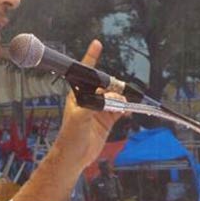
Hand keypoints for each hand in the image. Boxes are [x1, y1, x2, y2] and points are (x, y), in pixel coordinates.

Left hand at [54, 40, 124, 168]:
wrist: (75, 157)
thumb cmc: (70, 136)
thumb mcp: (80, 118)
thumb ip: (97, 105)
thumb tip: (114, 98)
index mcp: (79, 94)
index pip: (86, 73)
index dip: (92, 58)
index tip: (97, 44)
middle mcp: (90, 99)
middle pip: (106, 85)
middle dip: (114, 86)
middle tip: (120, 93)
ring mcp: (100, 108)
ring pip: (115, 97)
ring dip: (122, 99)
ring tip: (124, 105)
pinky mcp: (107, 119)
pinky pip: (120, 109)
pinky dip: (126, 108)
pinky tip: (129, 111)